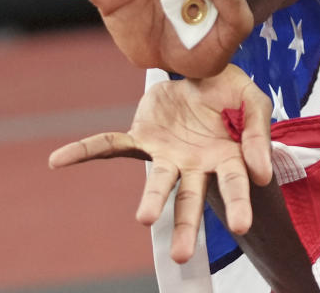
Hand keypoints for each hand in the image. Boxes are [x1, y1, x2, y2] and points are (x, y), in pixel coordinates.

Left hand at [48, 64, 272, 262]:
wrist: (201, 63)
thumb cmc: (230, 91)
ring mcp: (166, 154)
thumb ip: (258, 135)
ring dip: (151, 200)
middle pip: (191, 198)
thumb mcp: (253, 102)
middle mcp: (195, 164)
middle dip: (187, 226)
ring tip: (145, 219)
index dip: (238, 204)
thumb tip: (261, 175)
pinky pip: (110, 146)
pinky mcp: (141, 137)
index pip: (234, 184)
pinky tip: (58, 160)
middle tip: (181, 255)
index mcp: (227, 158)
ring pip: (157, 182)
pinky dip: (84, 151)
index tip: (241, 226)